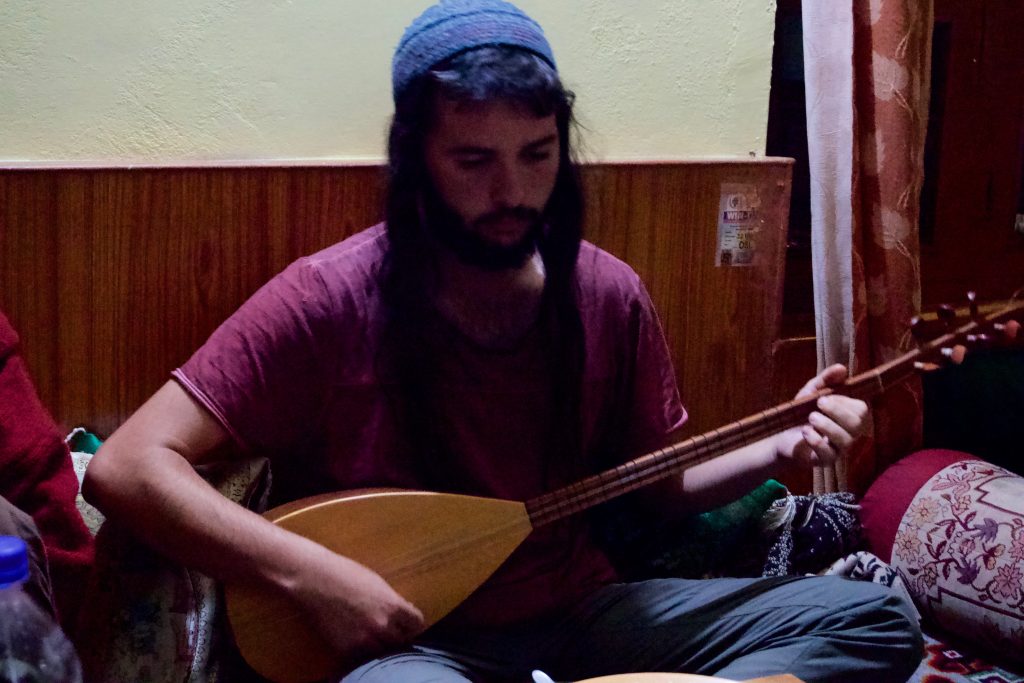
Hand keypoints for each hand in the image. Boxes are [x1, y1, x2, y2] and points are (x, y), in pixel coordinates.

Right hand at [292, 544, 424, 669]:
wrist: (314, 579)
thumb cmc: (347, 573)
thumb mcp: (377, 583)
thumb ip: (392, 602)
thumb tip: (405, 613)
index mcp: (393, 606)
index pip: (417, 625)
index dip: (414, 625)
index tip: (409, 625)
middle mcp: (382, 626)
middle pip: (402, 642)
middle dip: (399, 637)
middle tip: (392, 633)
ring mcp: (364, 640)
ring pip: (383, 653)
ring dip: (381, 647)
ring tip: (374, 638)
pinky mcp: (345, 649)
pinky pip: (361, 658)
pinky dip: (361, 653)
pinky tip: (357, 642)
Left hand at [775, 363, 871, 468]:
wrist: (779, 435)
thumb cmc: (800, 413)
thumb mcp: (811, 391)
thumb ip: (826, 379)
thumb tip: (842, 367)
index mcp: (849, 416)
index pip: (861, 409)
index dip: (845, 402)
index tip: (825, 397)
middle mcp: (849, 434)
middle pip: (858, 424)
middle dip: (837, 411)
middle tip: (817, 404)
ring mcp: (838, 449)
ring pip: (846, 440)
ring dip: (827, 425)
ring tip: (810, 418)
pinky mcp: (825, 461)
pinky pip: (829, 454)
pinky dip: (816, 440)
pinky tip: (804, 431)